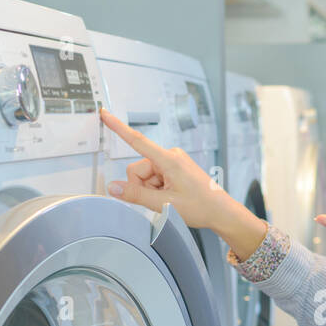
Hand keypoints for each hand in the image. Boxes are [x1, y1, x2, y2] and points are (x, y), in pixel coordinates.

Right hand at [100, 108, 226, 229]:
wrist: (220, 211)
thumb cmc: (201, 206)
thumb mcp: (165, 204)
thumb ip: (136, 195)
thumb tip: (114, 187)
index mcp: (169, 160)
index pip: (137, 140)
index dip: (118, 127)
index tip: (105, 114)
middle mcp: (170, 156)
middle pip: (138, 170)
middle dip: (142, 186)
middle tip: (160, 199)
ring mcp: (173, 161)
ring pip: (145, 176)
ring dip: (151, 190)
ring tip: (170, 198)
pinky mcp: (174, 167)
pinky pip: (154, 177)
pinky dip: (157, 189)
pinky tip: (172, 196)